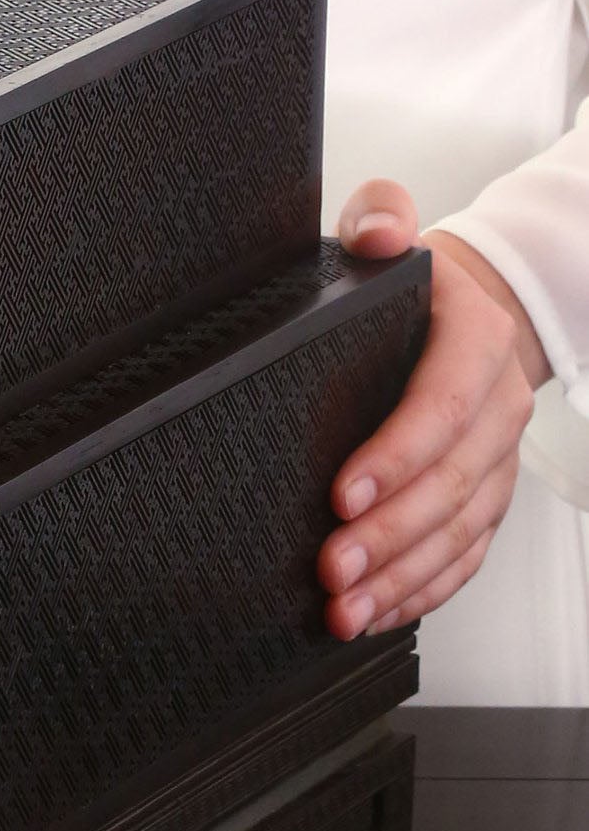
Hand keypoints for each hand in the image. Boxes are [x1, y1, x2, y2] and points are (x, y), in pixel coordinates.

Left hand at [319, 181, 548, 638]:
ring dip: (402, 577)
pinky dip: (423, 589)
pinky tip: (378, 613)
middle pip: (451, 483)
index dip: (397, 455)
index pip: (444, 406)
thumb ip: (382, 217)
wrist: (471, 310)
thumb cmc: (419, 284)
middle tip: (332, 568)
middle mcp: (498, 406)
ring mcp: (496, 459)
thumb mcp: (394, 230)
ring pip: (460, 531)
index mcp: (478, 341)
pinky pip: (465, 554)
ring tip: (344, 608)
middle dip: (390, 534)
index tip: (341, 493)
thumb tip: (375, 231)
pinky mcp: (485, 498)